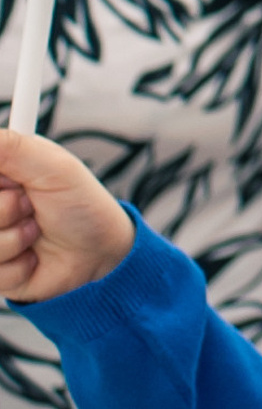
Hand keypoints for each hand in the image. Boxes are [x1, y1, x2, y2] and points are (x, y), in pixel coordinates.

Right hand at [0, 129, 133, 301]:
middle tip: (30, 205)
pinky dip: (17, 267)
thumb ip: (13, 148)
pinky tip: (33, 256)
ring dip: (14, 239)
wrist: (98, 252)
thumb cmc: (82, 203)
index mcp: (3, 173)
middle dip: (5, 210)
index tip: (15, 187)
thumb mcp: (54, 167)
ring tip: (36, 230)